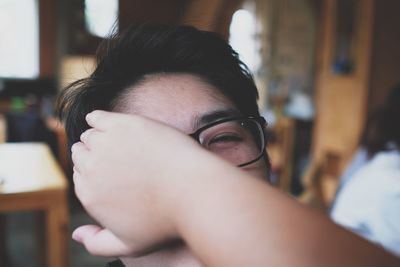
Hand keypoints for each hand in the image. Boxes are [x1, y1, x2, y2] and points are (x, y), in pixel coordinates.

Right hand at [71, 110, 207, 255]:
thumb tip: (76, 234)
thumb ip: (97, 243)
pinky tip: (98, 119)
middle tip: (111, 154)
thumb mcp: (129, 245)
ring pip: (90, 135)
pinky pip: (97, 116)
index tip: (107, 169)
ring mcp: (105, 143)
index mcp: (89, 194)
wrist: (192, 191)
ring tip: (112, 140)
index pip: (80, 176)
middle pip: (82, 154)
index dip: (93, 172)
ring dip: (96, 136)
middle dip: (93, 154)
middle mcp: (91, 168)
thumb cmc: (166, 219)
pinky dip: (95, 117)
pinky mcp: (123, 124)